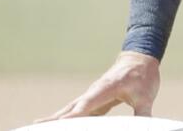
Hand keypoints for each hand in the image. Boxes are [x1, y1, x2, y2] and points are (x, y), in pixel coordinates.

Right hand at [35, 52, 160, 121]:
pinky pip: (77, 111)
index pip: (86, 105)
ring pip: (70, 109)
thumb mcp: (147, 96)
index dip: (74, 116)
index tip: (62, 124)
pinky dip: (66, 119)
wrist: (139, 59)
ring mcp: (92, 96)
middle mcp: (94, 92)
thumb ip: (143, 114)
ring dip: (55, 119)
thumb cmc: (143, 76)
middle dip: (54, 118)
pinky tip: (58, 127)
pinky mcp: (93, 100)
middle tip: (35, 126)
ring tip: (37, 127)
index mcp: (105, 88)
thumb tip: (144, 128)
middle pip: (71, 107)